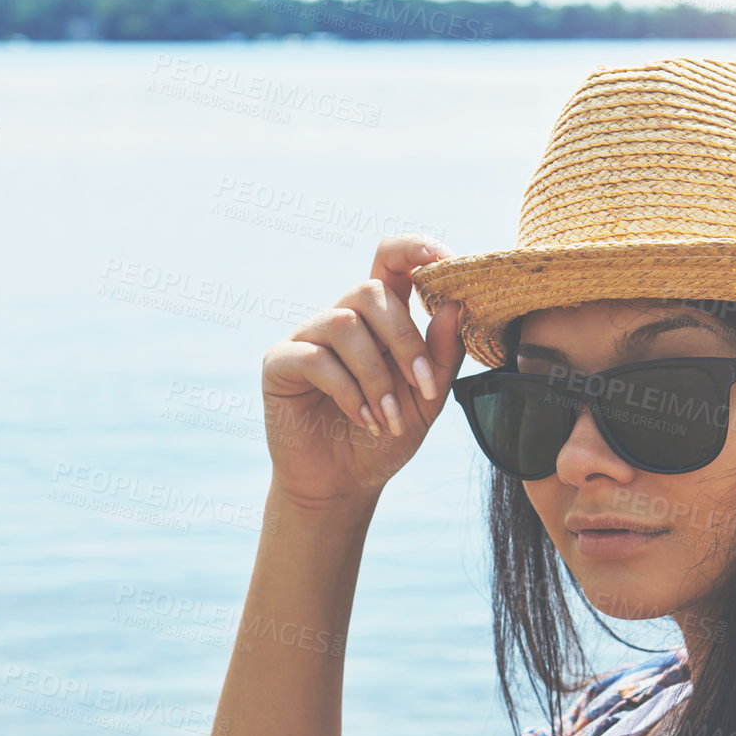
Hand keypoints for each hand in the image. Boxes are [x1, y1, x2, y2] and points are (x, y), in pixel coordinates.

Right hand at [261, 235, 464, 509]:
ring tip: (389, 417)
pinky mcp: (280, 363)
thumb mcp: (427, 399)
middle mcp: (342, 318)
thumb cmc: (386, 437)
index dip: (415, 250)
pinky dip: (347, 391)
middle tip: (423, 387)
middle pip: (370, 291)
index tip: (448, 260)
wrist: (344, 485)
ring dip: (375, 376)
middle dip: (405, 340)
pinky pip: (316, 358)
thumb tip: (455, 306)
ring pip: (344, 324)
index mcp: (379, 318)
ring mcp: (308, 337)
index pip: (391, 263)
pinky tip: (363, 419)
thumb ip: (442, 355)